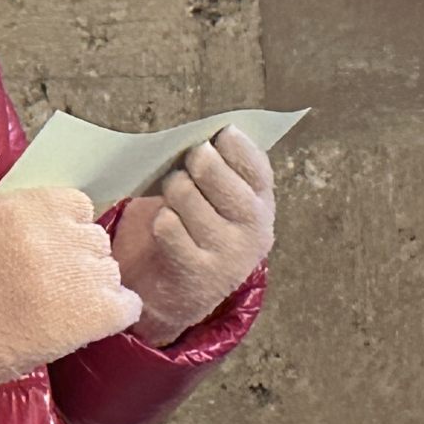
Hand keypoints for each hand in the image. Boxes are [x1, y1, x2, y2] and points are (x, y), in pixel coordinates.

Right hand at [0, 185, 141, 399]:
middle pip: (94, 238)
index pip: (78, 204)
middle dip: (75, 258)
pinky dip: (110, 314)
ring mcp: (80, 275)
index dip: (64, 228)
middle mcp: (58, 236)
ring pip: (109, 271)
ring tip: (57, 308)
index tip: (49, 247)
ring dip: (90, 287)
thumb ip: (10, 207)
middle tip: (49, 282)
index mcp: (28, 207)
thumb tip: (39, 207)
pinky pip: (127, 305)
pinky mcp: (96, 314)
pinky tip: (82, 323)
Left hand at [113, 127, 274, 344]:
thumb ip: (220, 166)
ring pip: (185, 196)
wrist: (180, 292)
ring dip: (172, 189)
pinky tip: (165, 224)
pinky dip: (161, 220)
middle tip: (186, 164)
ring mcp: (228, 254)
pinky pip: (167, 227)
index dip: (234, 145)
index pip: (256, 166)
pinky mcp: (197, 274)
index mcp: (263, 204)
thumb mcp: (218, 197)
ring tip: (172, 196)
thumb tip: (205, 131)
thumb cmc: (196, 227)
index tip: (217, 135)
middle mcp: (254, 230)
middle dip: (195, 161)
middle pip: (216, 175)